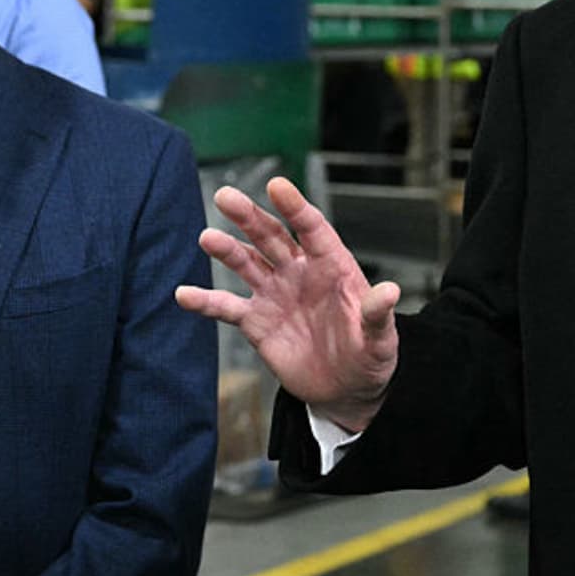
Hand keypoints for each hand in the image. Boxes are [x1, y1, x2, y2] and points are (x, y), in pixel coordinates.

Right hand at [175, 177, 400, 432]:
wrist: (346, 389)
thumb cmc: (370, 357)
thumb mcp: (381, 338)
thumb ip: (378, 315)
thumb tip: (391, 292)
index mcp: (332, 266)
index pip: (312, 229)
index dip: (294, 207)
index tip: (276, 185)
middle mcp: (299, 272)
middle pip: (271, 237)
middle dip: (249, 217)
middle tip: (224, 196)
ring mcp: (275, 294)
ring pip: (246, 263)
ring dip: (226, 250)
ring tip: (206, 238)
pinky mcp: (256, 322)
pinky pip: (227, 307)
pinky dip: (205, 300)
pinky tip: (183, 294)